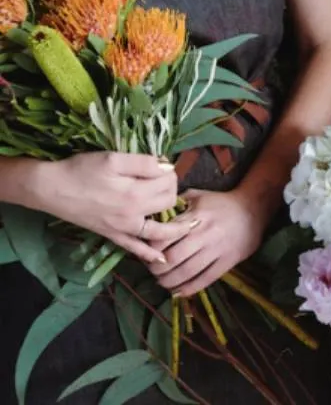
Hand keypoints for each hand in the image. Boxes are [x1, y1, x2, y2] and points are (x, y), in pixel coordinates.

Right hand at [33, 153, 192, 263]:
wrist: (51, 188)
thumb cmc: (82, 170)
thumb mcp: (114, 158)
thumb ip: (144, 163)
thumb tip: (167, 166)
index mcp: (135, 193)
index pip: (168, 182)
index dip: (170, 171)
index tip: (162, 164)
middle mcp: (133, 214)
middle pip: (167, 202)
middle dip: (172, 190)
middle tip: (164, 180)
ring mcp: (122, 228)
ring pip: (158, 231)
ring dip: (175, 227)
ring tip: (190, 224)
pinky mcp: (111, 235)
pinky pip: (133, 248)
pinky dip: (148, 254)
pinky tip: (162, 260)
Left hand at [150, 188, 263, 296]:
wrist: (253, 209)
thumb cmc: (221, 203)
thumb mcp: (199, 196)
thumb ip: (177, 204)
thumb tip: (155, 215)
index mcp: (196, 215)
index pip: (166, 236)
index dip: (151, 248)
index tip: (147, 252)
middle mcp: (206, 233)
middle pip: (173, 258)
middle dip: (157, 269)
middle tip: (152, 270)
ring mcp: (217, 248)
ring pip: (186, 272)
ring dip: (169, 282)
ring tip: (162, 282)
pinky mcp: (228, 261)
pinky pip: (204, 280)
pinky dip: (188, 289)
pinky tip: (178, 291)